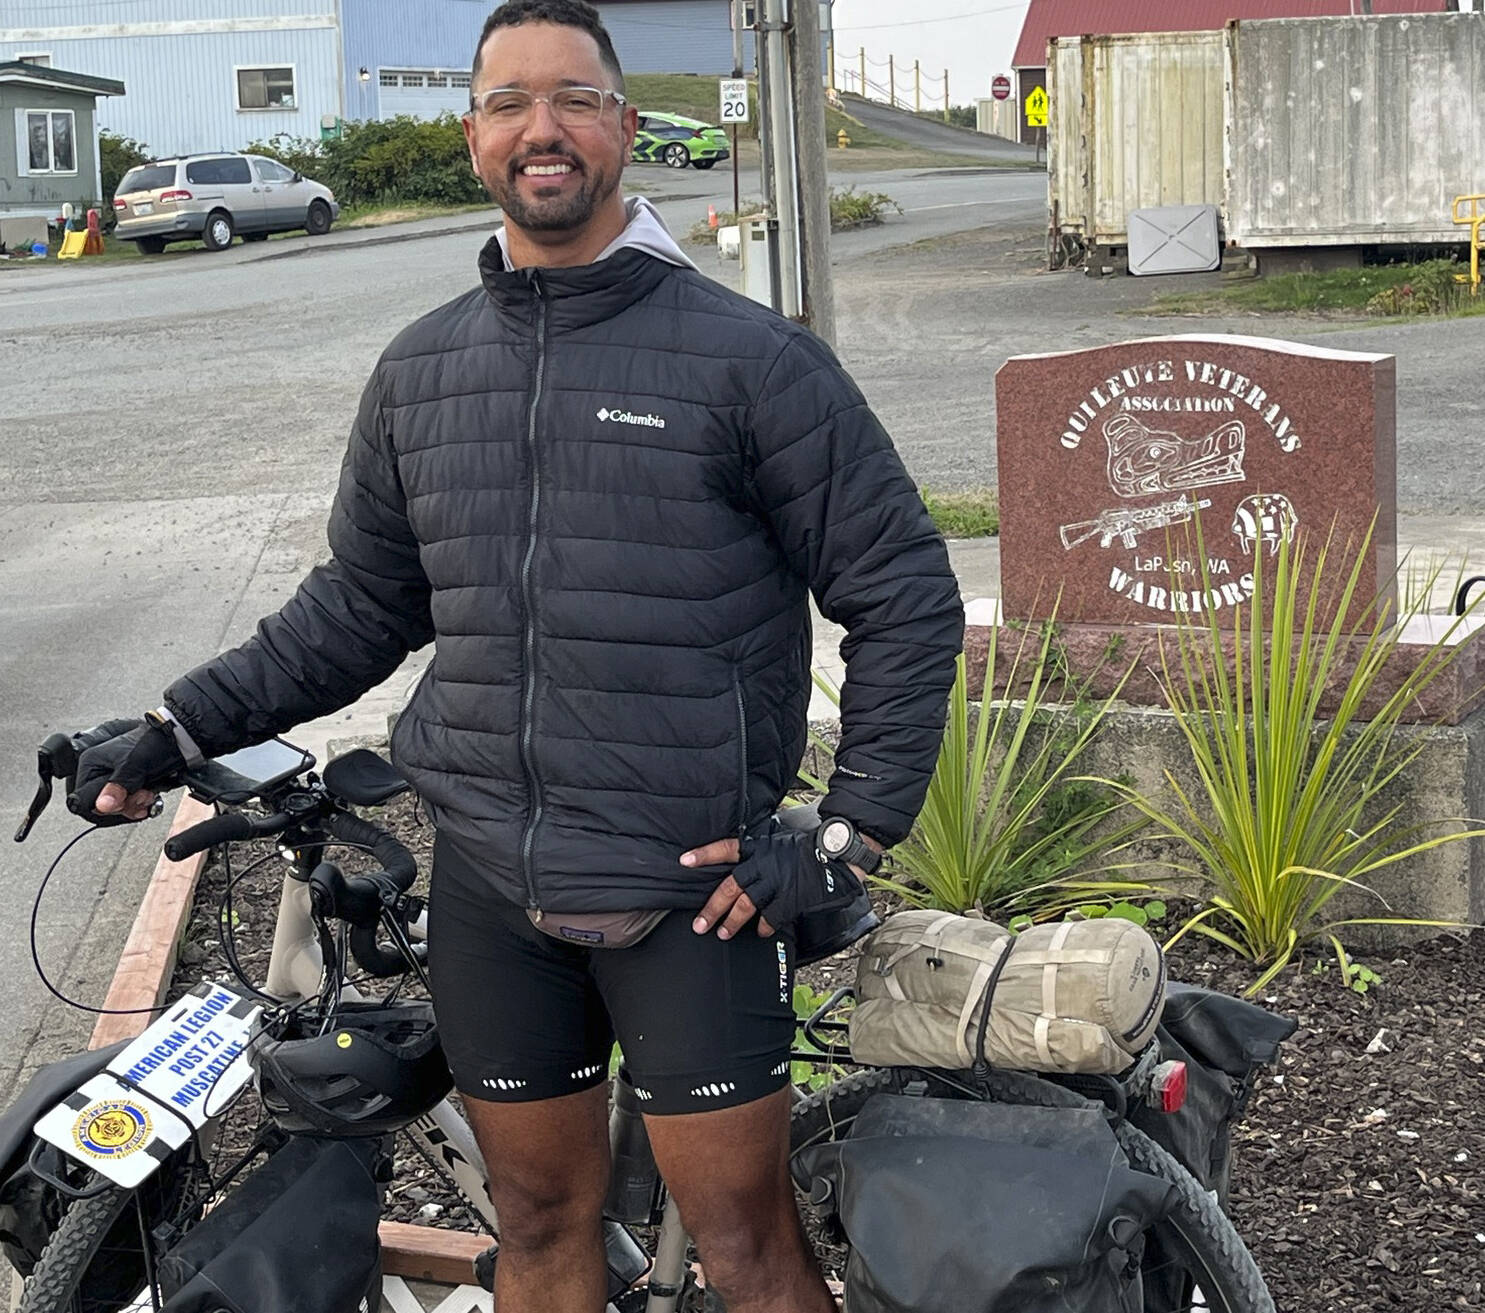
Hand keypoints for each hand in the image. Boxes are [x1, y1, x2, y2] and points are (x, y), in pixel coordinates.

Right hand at [67, 721, 185, 825]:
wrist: (177, 742)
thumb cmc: (153, 743)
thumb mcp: (134, 765)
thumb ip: (117, 786)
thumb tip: (102, 805)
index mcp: (91, 763)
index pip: (82, 798)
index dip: (103, 806)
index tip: (120, 802)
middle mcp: (99, 771)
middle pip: (101, 806)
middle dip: (124, 805)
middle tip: (140, 795)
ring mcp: (114, 779)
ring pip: (116, 807)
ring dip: (134, 805)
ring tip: (147, 794)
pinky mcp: (128, 785)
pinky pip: (128, 805)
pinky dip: (140, 804)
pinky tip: (149, 798)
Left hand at [683, 824, 873, 937]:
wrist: (837, 852)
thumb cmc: (808, 847)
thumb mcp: (778, 841)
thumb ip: (759, 854)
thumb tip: (741, 867)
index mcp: (759, 847)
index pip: (725, 848)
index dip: (705, 854)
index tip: (683, 861)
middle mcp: (763, 864)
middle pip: (729, 886)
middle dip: (712, 908)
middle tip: (699, 924)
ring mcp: (777, 882)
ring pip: (745, 905)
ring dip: (732, 922)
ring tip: (722, 933)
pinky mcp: (791, 897)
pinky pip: (771, 917)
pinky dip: (764, 927)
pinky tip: (760, 932)